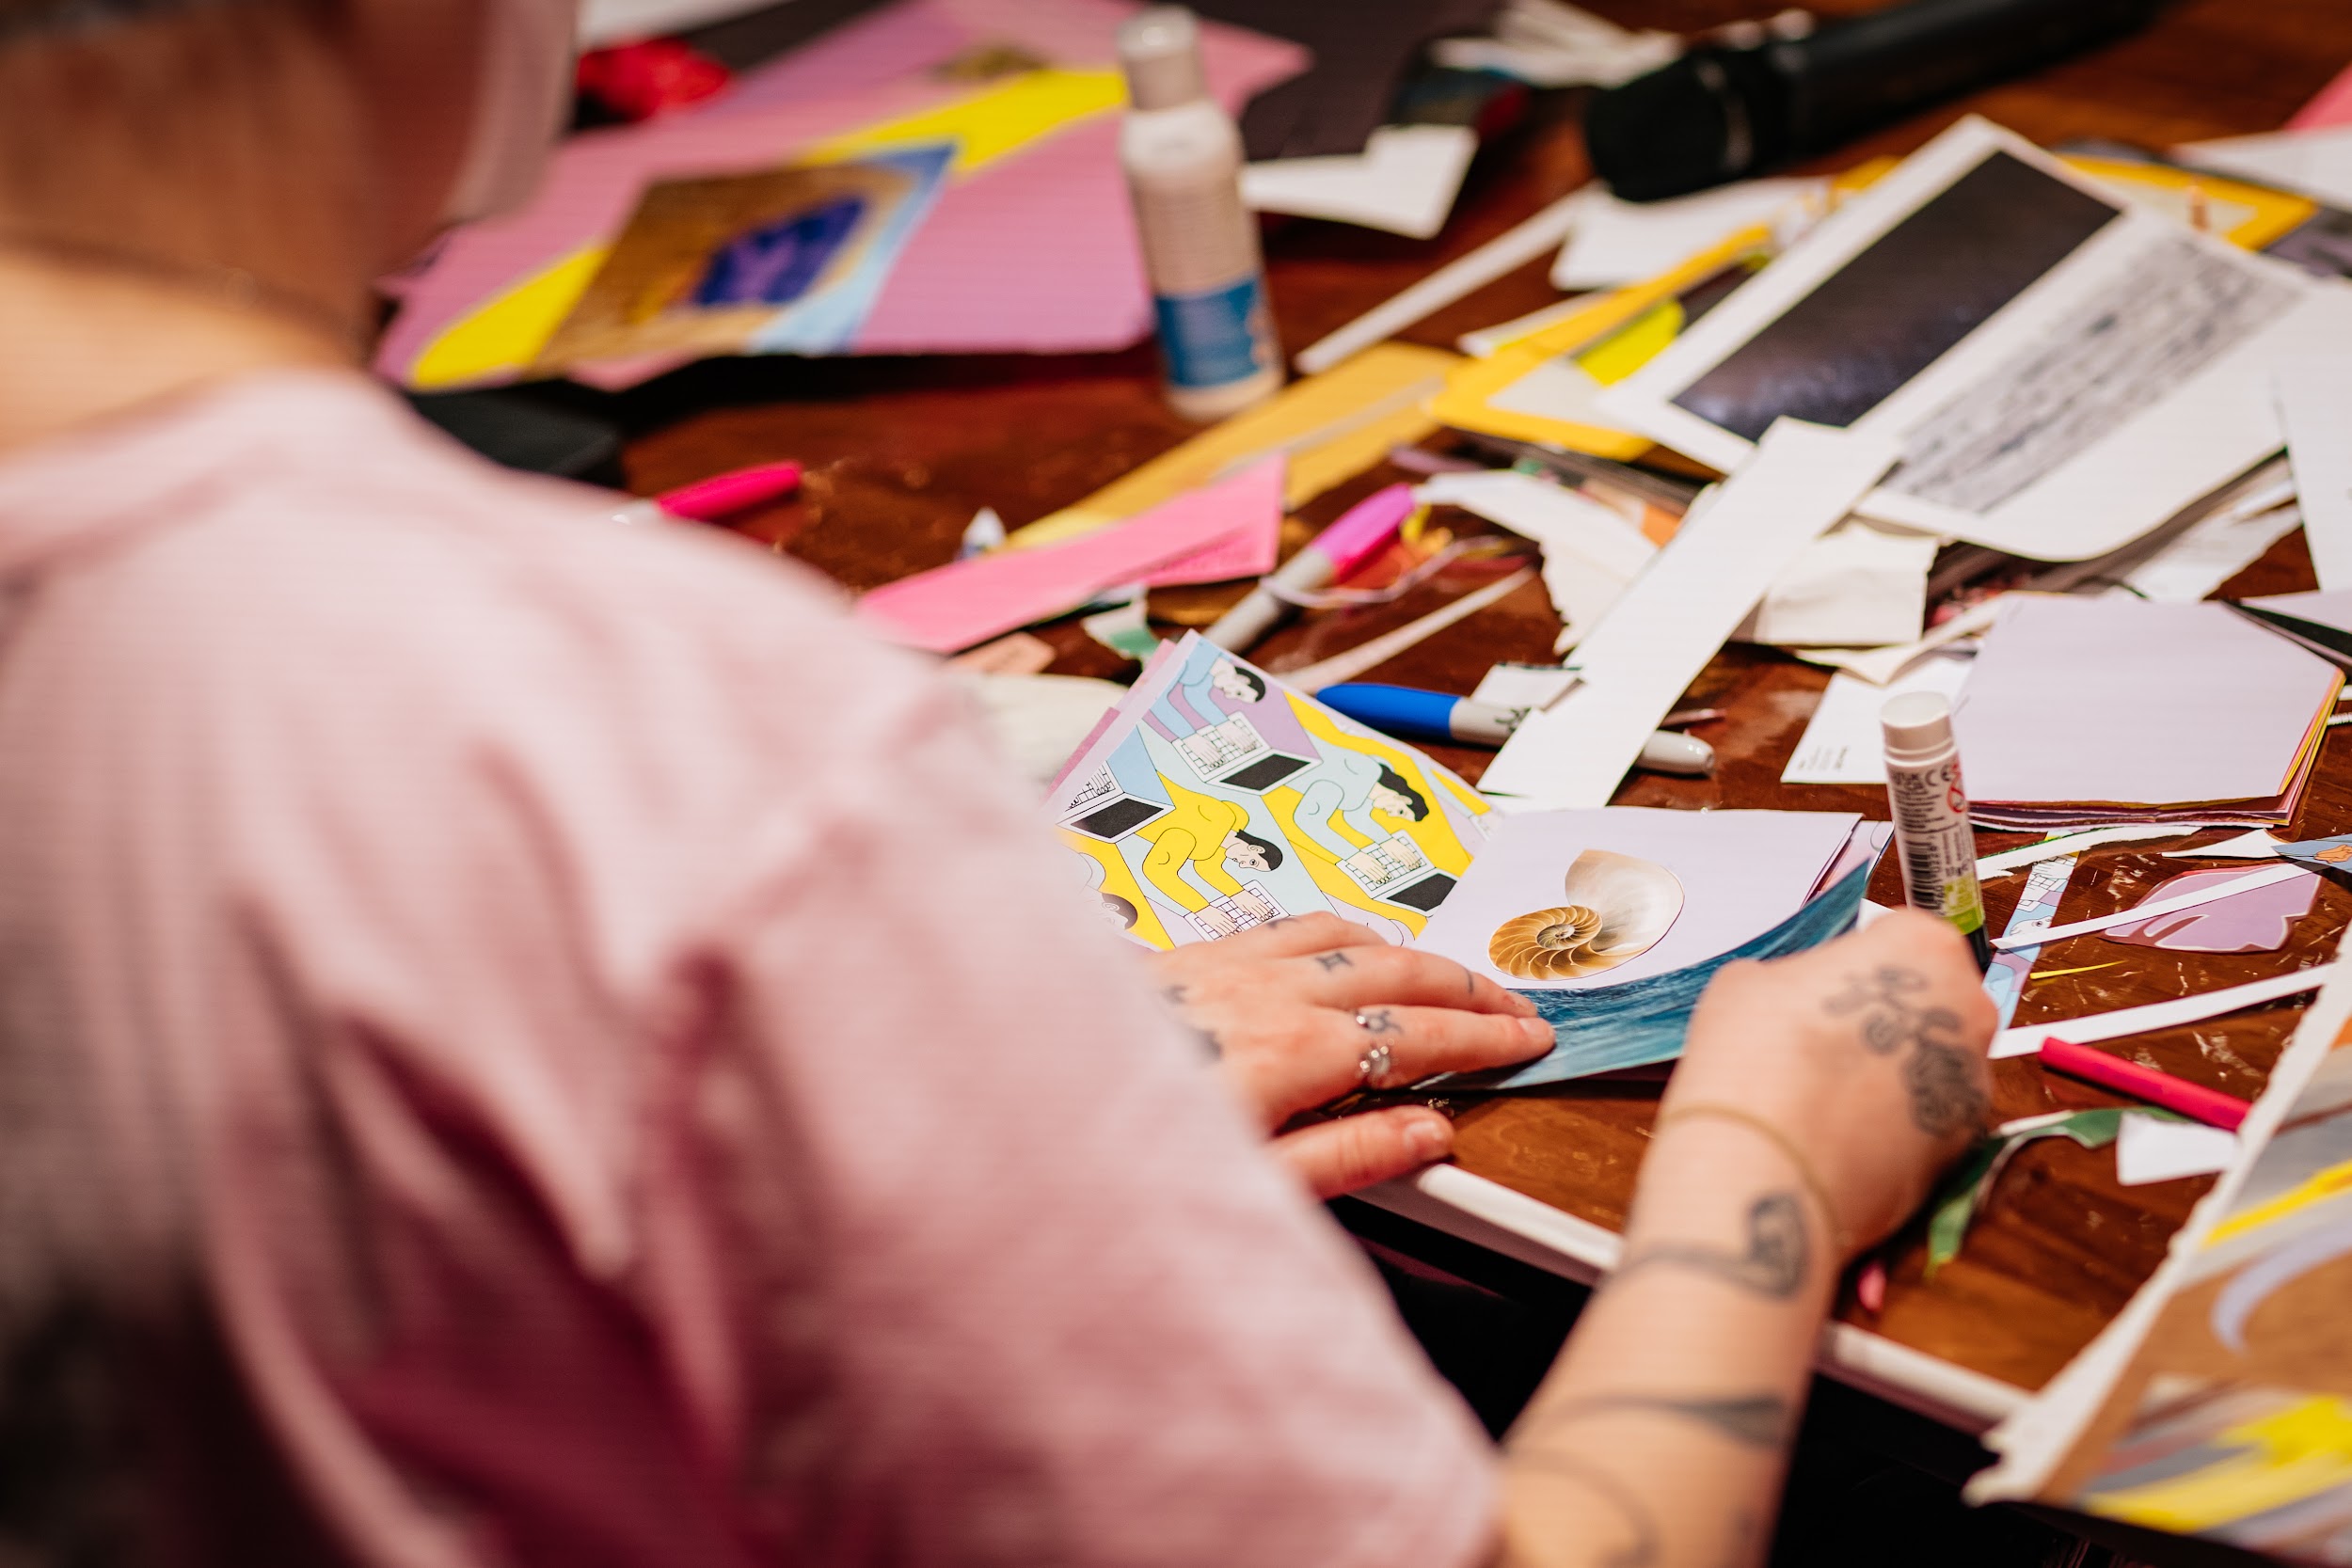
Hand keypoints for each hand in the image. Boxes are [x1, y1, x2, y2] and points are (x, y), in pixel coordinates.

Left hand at [1145, 914, 1553, 1199]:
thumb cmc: (1116, 1163)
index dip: (1488, 1037)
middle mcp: (1263, 991)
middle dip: (1466, 984)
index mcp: (1292, 1053)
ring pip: (1341, 933)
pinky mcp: (1180, 954)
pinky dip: (1338, 932)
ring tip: (1444, 973)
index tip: (1534, 1040)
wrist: (1006, 1100)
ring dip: (1406, 950)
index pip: (1421, 1037)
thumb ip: (1348, 1156)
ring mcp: (1220, 963)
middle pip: (1395, 970)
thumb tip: (1433, 1132)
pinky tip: (1338, 946)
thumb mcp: (1248, 1188)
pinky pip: (1282, 924)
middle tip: (1515, 1003)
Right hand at [1665, 910, 1995, 1260]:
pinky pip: (1927, 1119)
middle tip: (1824, 1037)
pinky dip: (1894, 1124)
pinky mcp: (1963, 1148)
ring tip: (1824, 1095)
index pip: (1899, 934)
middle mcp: (1969, 1010)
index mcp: (1924, 947)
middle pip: (1929, 998)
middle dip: (1887, 1014)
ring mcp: (1973, 1083)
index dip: (1856, 961)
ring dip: (1892, 1071)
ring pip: (1932, 1062)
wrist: (1767, 1170)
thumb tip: (1802, 997)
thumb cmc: (1757, 1060)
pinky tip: (1839, 1135)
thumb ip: (1797, 978)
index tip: (1825, 985)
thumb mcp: (1750, 982)